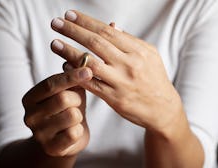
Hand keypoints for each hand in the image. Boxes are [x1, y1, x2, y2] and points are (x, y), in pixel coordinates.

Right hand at [22, 67, 92, 156]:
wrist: (65, 139)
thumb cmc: (67, 109)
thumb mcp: (68, 90)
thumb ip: (71, 76)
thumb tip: (78, 59)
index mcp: (30, 98)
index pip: (51, 84)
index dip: (71, 77)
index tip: (88, 70)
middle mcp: (29, 116)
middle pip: (63, 99)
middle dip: (77, 99)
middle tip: (76, 102)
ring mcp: (39, 134)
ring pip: (72, 115)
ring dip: (79, 115)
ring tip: (74, 117)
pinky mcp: (51, 148)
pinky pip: (74, 133)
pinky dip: (79, 130)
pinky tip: (73, 130)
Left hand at [50, 10, 183, 136]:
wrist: (163, 108)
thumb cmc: (155, 79)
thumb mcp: (149, 55)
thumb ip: (129, 41)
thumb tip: (111, 26)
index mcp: (138, 51)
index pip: (107, 32)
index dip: (86, 22)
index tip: (69, 15)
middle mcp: (129, 64)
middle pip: (96, 43)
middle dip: (73, 31)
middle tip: (56, 23)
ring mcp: (121, 82)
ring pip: (90, 64)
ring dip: (69, 52)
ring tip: (54, 43)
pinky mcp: (115, 99)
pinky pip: (91, 84)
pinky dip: (76, 75)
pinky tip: (64, 66)